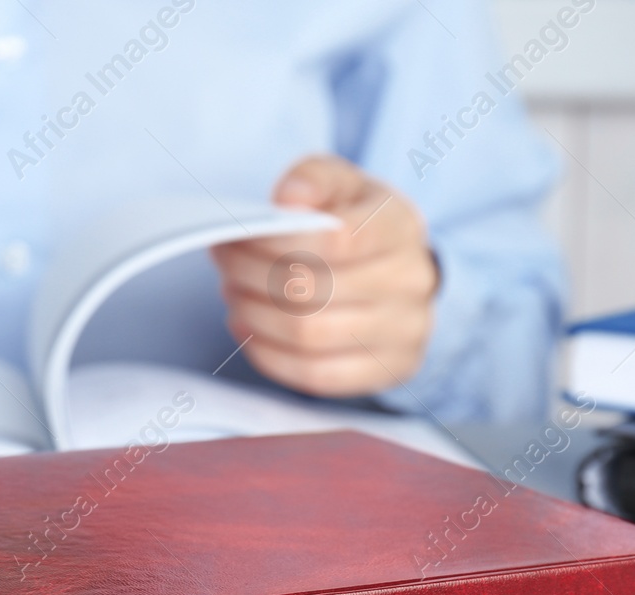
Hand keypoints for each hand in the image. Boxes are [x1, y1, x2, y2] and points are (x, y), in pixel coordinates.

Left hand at [210, 154, 438, 397]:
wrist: (401, 273)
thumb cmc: (360, 224)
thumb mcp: (343, 185)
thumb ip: (315, 178)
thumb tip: (289, 197)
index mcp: (400, 227)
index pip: (335, 240)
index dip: (273, 241)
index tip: (236, 235)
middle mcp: (411, 282)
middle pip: (312, 290)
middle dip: (251, 276)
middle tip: (224, 262)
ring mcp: (404, 332)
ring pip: (309, 335)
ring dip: (254, 315)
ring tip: (233, 292)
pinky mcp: (387, 370)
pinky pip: (316, 376)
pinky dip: (268, 354)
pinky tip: (246, 328)